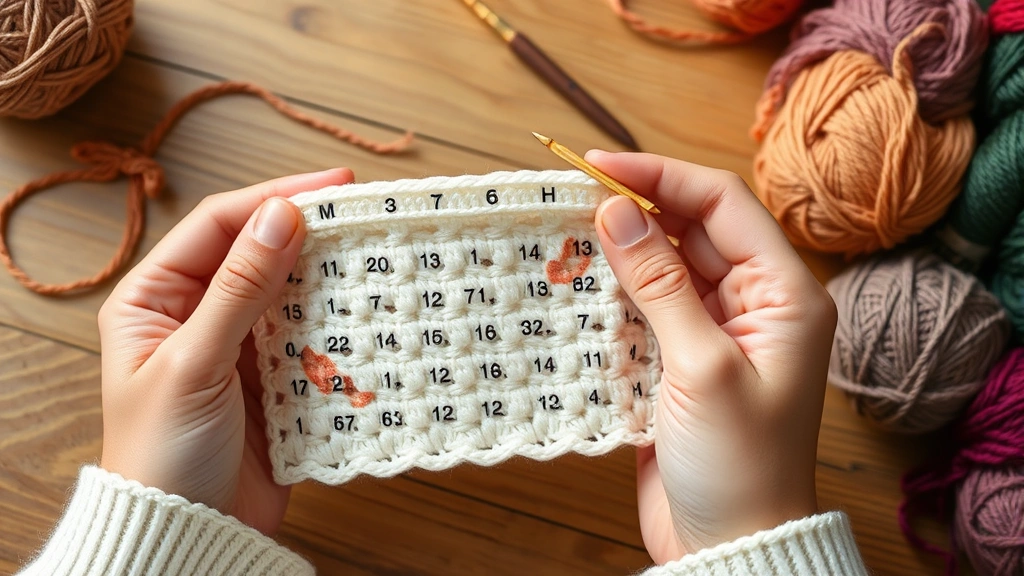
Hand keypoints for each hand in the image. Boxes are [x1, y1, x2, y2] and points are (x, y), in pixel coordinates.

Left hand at [98, 168, 353, 534]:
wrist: (193, 534)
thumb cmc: (163, 455)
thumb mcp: (195, 363)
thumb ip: (239, 288)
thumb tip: (281, 216)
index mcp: (153, 299)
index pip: (218, 226)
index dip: (273, 198)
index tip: (331, 186)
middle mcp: (196, 314)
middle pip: (258, 252)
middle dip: (307, 232)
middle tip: (362, 213)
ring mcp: (239, 347)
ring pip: (291, 292)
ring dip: (328, 276)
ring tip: (372, 255)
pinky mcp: (275, 380)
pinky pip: (312, 336)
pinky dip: (338, 324)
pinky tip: (366, 312)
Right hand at [588, 152, 835, 561]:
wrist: (727, 545)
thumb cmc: (738, 465)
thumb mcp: (700, 366)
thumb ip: (659, 283)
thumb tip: (616, 209)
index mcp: (784, 294)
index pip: (721, 203)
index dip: (660, 175)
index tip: (598, 164)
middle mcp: (753, 303)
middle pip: (689, 229)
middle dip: (632, 211)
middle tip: (567, 199)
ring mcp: (714, 331)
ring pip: (662, 266)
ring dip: (616, 253)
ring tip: (563, 238)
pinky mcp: (680, 359)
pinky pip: (645, 307)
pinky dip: (611, 295)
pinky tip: (575, 287)